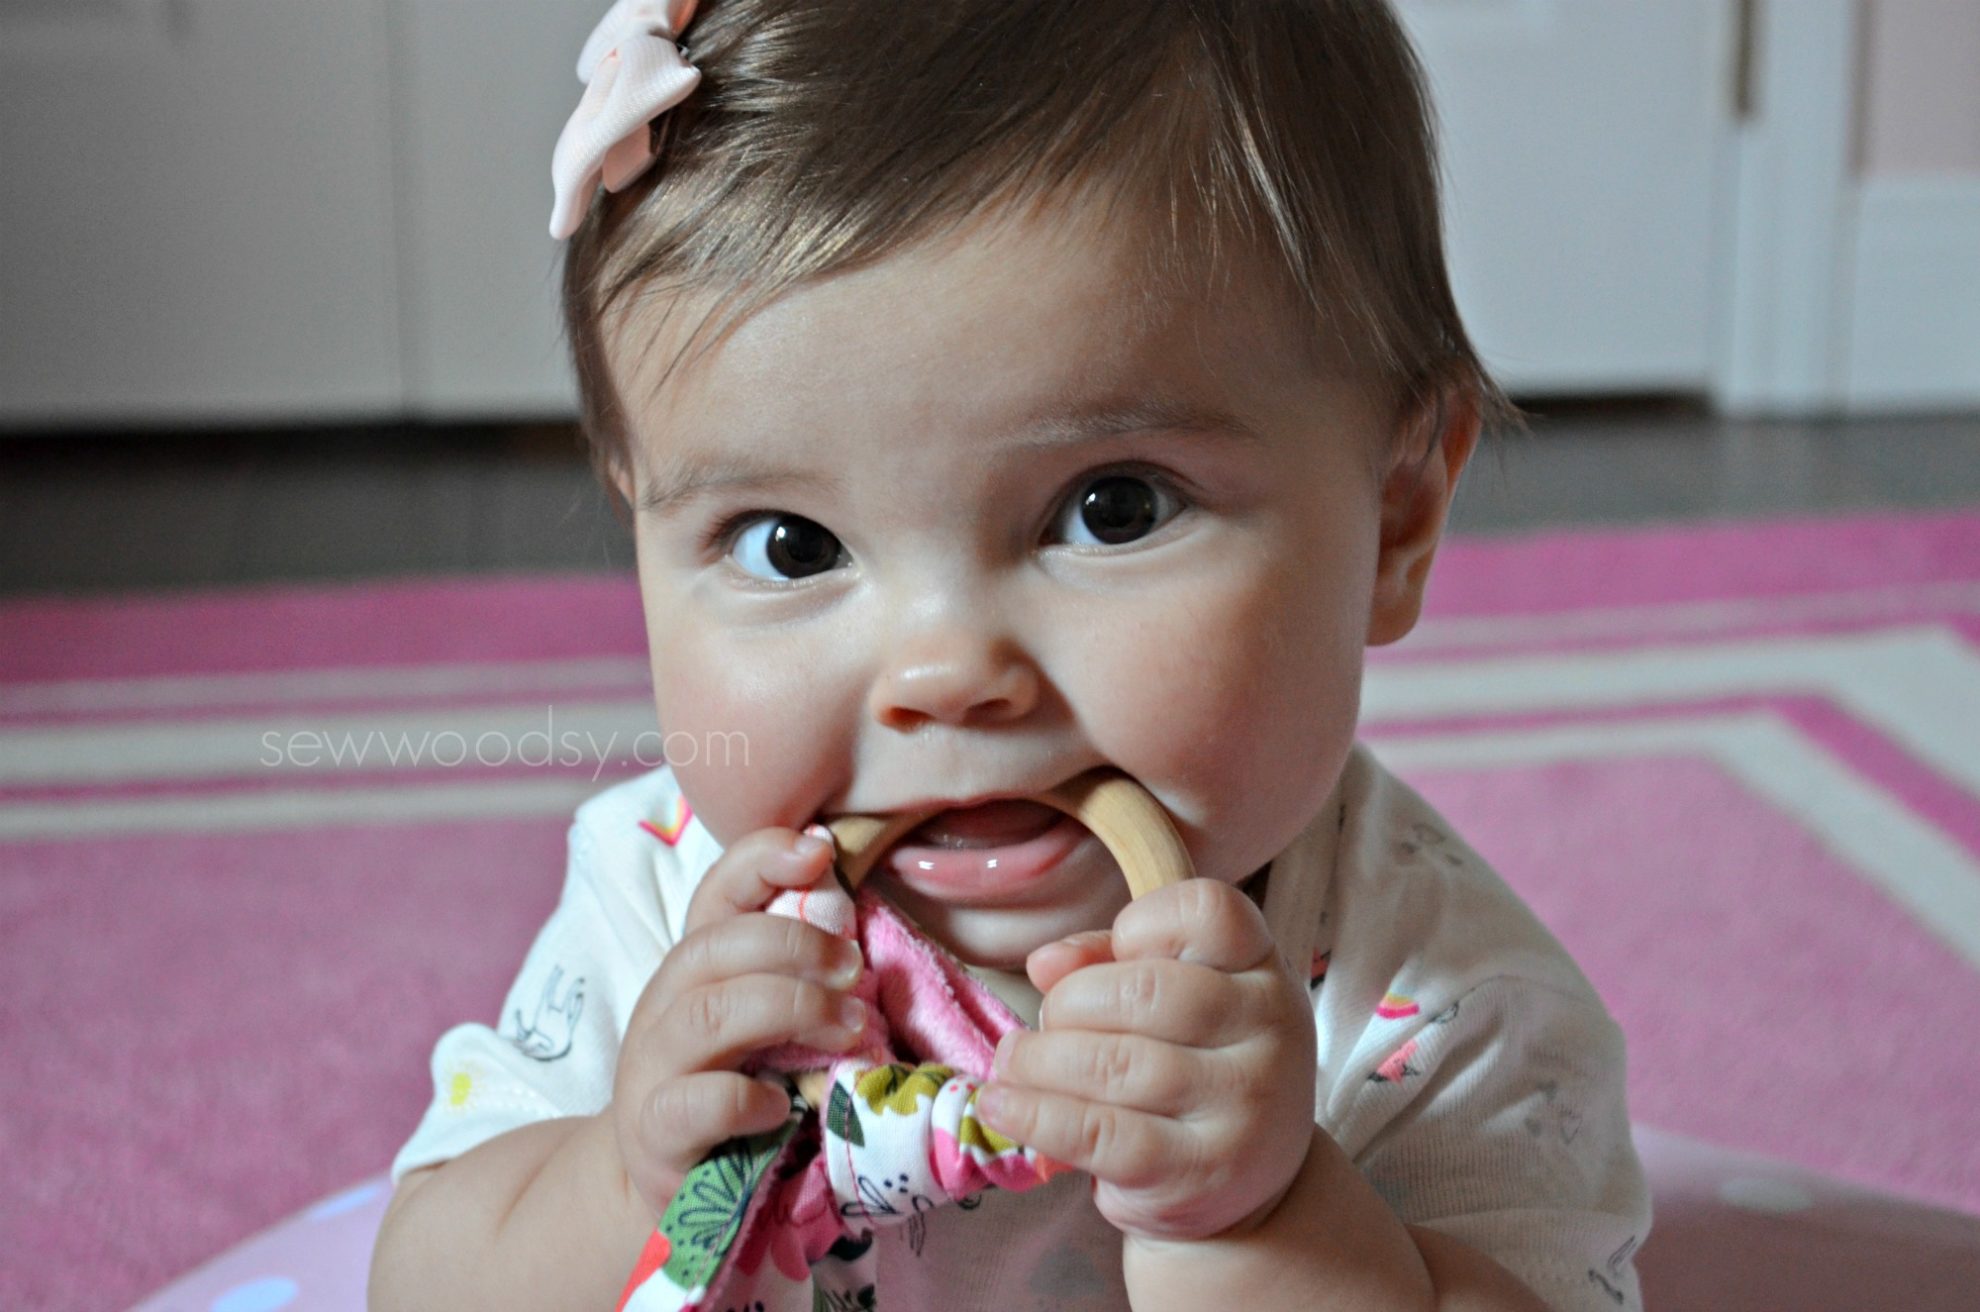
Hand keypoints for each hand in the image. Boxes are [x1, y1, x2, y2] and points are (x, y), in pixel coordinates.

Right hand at [611, 825, 868, 1219]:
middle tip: (854, 968)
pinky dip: (746, 1100)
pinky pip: (695, 1103)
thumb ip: (796, 971)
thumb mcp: (763, 1018)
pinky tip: (785, 1105)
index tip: (821, 849)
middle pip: (715, 948)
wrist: (670, 1180)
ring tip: (850, 1028)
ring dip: (789, 1010)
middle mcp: (665, 1005)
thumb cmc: (734, 1083)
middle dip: (794, 945)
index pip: (717, 892)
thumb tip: (859, 922)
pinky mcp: (655, 1133)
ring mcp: (653, 1068)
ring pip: (707, 1016)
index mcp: (697, 967)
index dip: (761, 859)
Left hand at [976, 878, 1316, 1242]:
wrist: (1249, 1180)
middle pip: (1145, 991)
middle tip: (1042, 1025)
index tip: (1113, 953)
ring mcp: (1244, 1103)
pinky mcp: (1201, 1170)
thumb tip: (1045, 963)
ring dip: (1039, 1061)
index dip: (1142, 922)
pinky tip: (1002, 1106)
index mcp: (1262, 966)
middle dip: (1067, 1004)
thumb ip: (1110, 963)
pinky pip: (1101, 1133)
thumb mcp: (1174, 996)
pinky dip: (1036, 1116)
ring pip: (1115, 1065)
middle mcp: (1270, 1029)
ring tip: (1013, 1063)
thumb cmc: (1196, 1064)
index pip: (1208, 912)